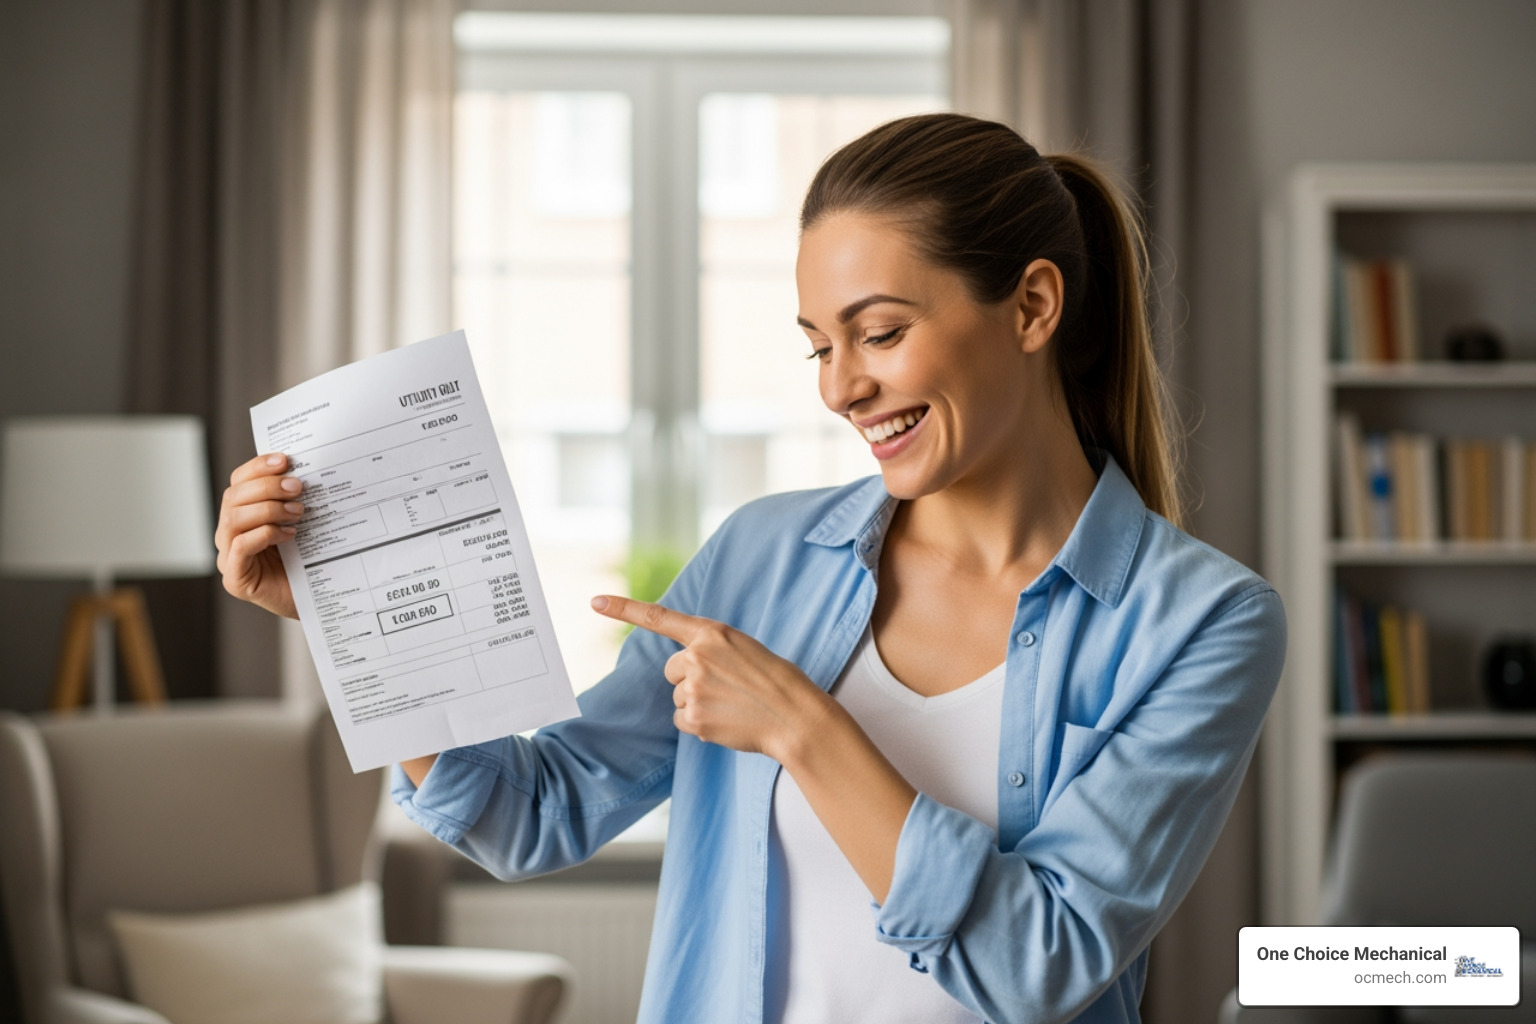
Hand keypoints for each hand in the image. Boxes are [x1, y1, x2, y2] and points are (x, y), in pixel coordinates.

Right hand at [214, 453, 302, 618]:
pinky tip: (289, 534)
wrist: (321, 601)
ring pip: (233, 519)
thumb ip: (294, 498)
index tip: (285, 460)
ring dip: (268, 509)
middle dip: (267, 487)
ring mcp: (229, 558)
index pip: (239, 482)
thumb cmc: (311, 561)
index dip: (258, 467)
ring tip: (298, 511)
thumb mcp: (303, 522)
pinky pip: (240, 547)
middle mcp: (229, 534)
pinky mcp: (236, 579)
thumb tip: (303, 467)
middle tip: (298, 487)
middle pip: (233, 497)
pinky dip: (264, 534)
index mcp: (242, 515)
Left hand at [591, 595, 835, 762]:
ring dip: (699, 703)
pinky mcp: (695, 718)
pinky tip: (726, 720)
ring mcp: (694, 688)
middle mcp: (697, 657)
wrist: (794, 715)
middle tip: (726, 687)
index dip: (623, 609)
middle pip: (672, 671)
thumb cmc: (774, 681)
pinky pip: (683, 721)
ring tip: (732, 704)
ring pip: (678, 698)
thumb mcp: (743, 649)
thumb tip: (684, 672)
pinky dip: (700, 724)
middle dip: (690, 680)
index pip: (659, 617)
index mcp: (712, 633)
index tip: (595, 601)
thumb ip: (710, 651)